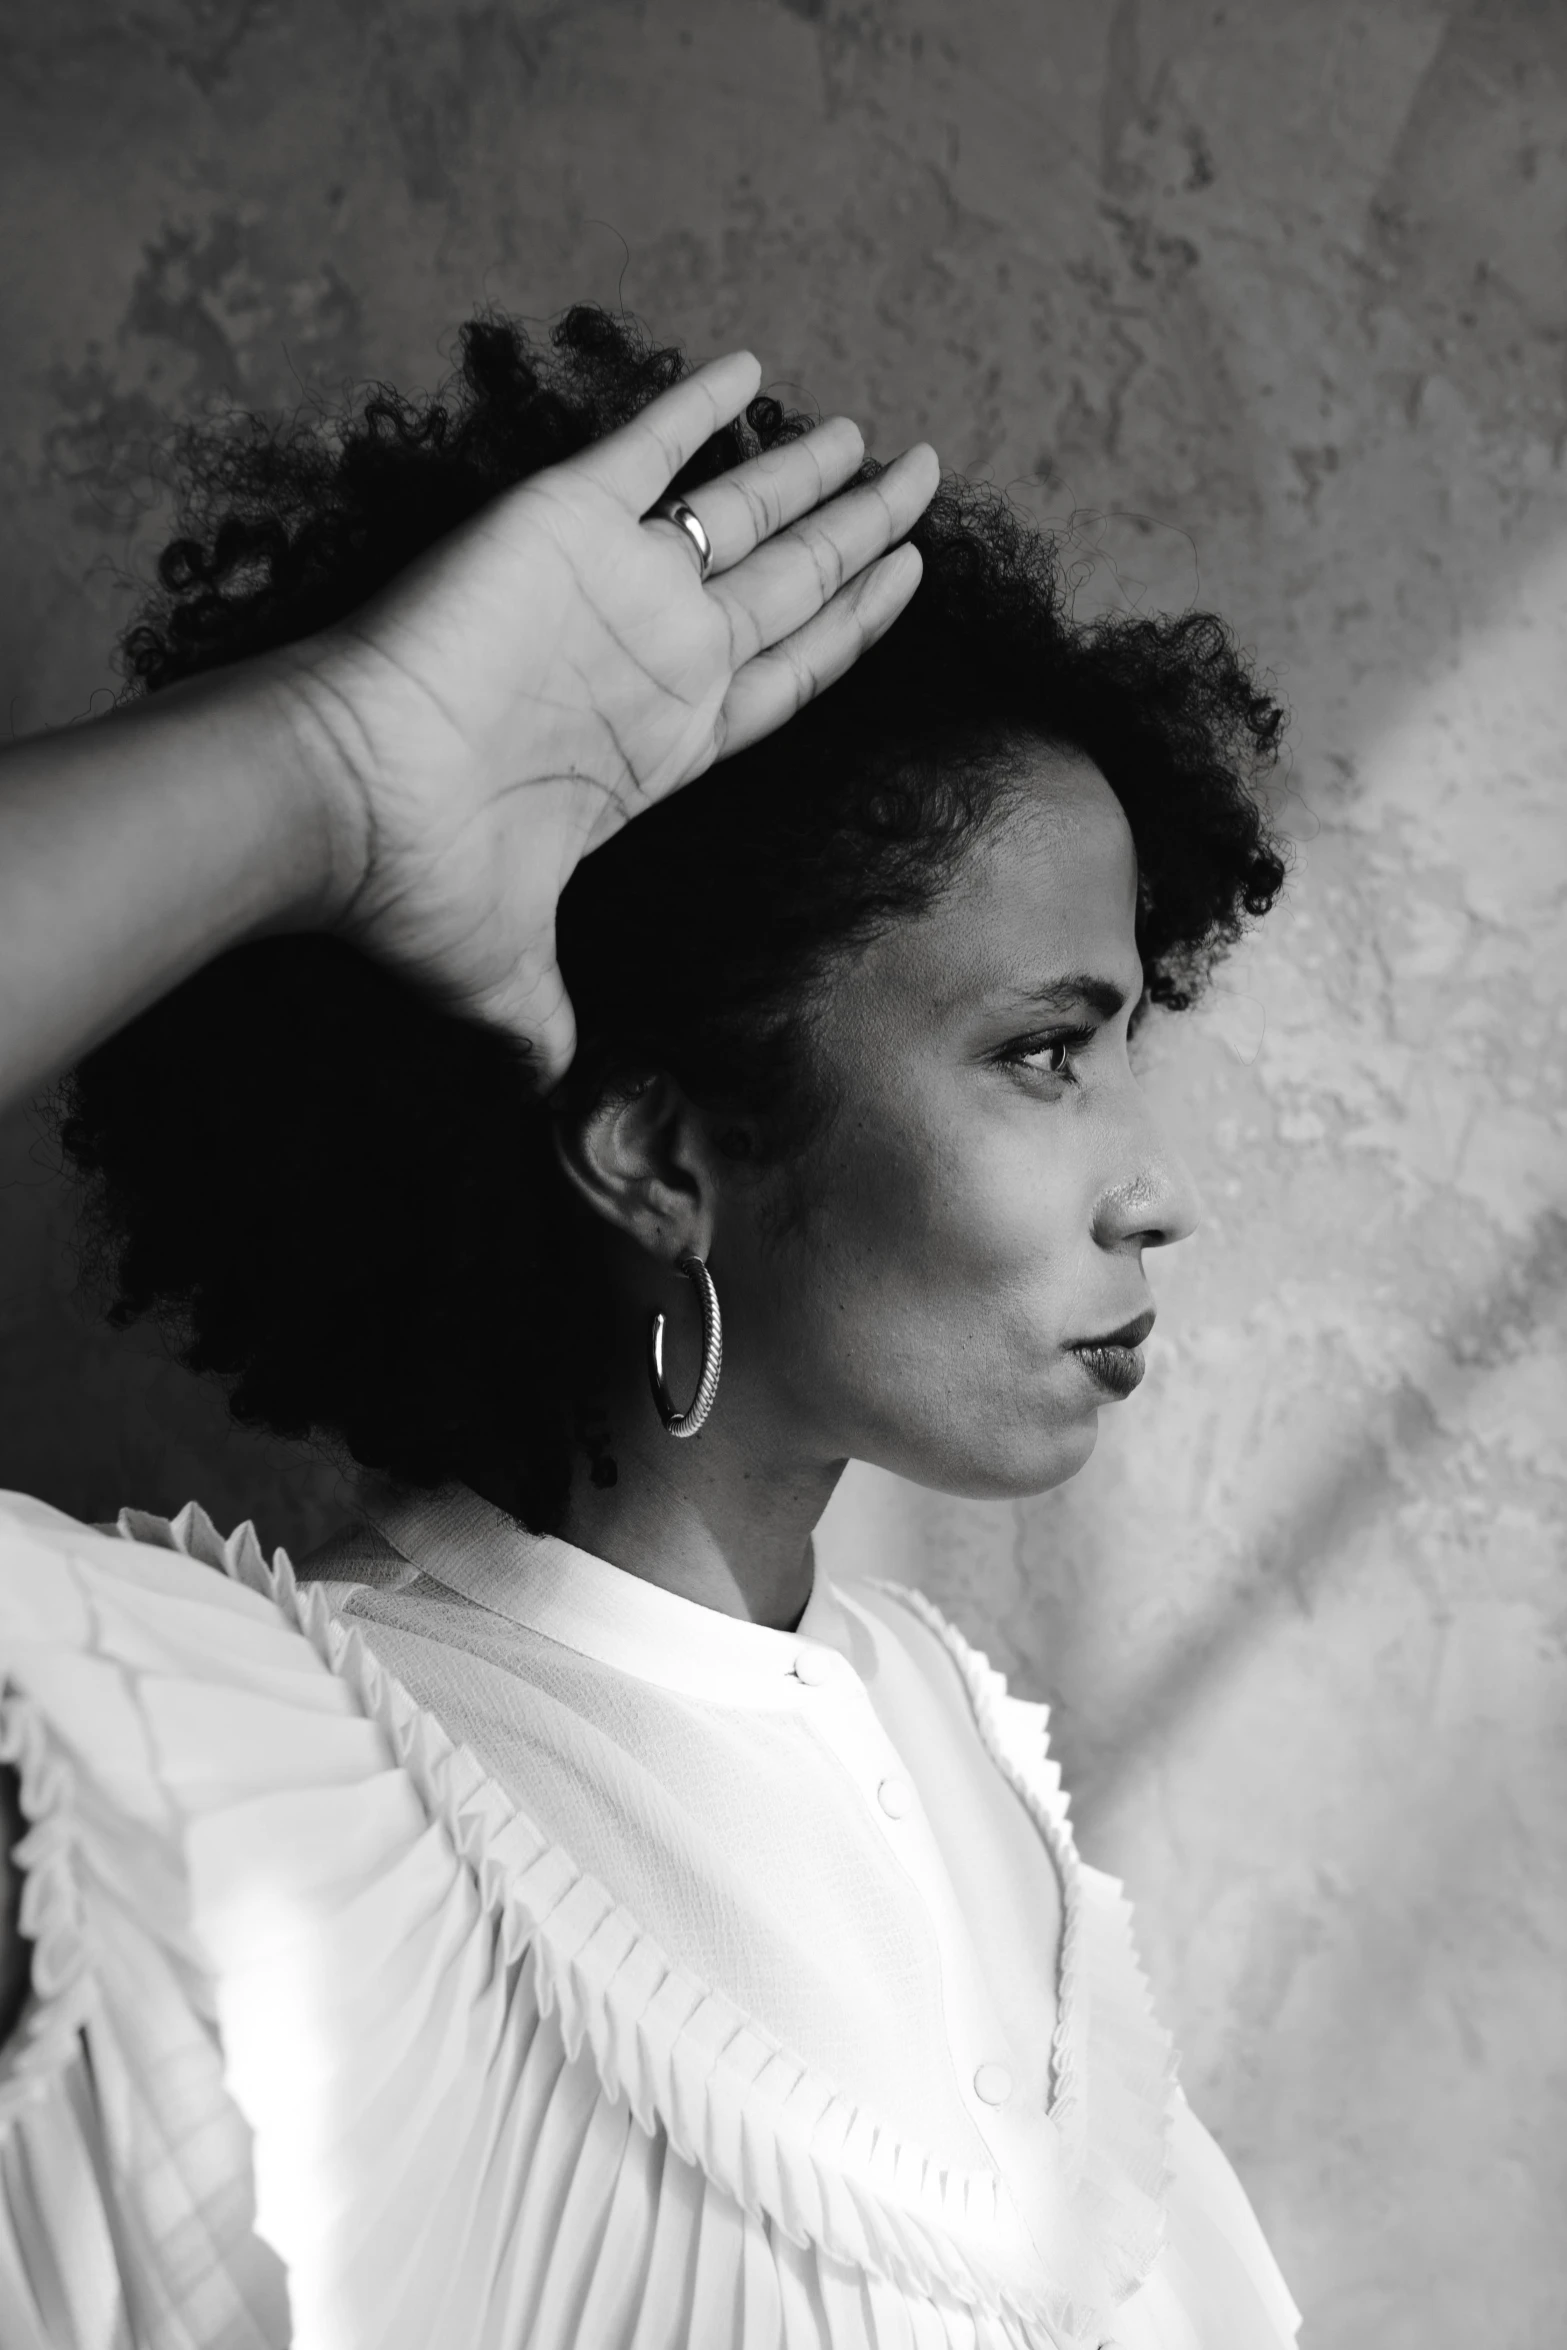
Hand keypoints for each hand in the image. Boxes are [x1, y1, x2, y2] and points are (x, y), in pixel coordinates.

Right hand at [281, 353, 938, 1080]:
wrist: (341, 802)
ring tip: (873, 435)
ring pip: (745, 510)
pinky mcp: (562, 525)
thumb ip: (550, 1023)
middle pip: (796, 582)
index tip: (910, 578)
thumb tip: (555, 1102)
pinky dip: (693, 405)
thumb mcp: (511, 977)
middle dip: (862, 532)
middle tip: (924, 478)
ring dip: (809, 470)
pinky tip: (749, 367)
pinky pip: (646, 447)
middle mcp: (657, 656)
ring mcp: (616, 586)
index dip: (853, 626)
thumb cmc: (420, 885)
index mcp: (666, 743)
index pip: (791, 672)